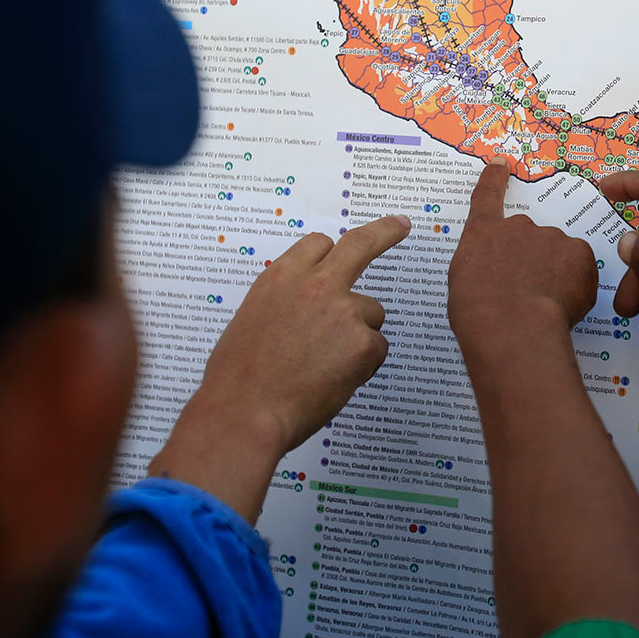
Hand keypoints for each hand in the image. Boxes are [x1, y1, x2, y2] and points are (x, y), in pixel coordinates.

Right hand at [150, 214, 410, 520]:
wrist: (244, 413)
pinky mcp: (363, 342)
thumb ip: (284, 304)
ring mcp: (344, 310)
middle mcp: (316, 284)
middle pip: (361, 245)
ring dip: (358, 336)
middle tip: (401, 224)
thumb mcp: (251, 321)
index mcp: (282, 277)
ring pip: (371, 314)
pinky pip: (376, 349)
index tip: (346, 244)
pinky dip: (363, 366)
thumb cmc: (237, 378)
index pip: (318, 245)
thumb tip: (302, 313)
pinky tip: (334, 381)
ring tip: (323, 367)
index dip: (332, 253)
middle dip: (385, 231)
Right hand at [448, 162, 597, 355]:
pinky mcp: (579, 252)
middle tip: (527, 294)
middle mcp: (518, 227)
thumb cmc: (478, 313)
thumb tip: (499, 275)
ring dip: (556, 275)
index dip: (494, 178)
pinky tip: (562, 305)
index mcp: (483, 234)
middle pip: (531, 240)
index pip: (487, 197)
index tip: (501, 163)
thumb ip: (483, 269)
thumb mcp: (464, 286)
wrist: (510, 323)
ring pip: (559, 256)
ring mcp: (551, 236)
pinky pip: (581, 269)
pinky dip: (576, 285)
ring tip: (544, 305)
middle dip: (533, 262)